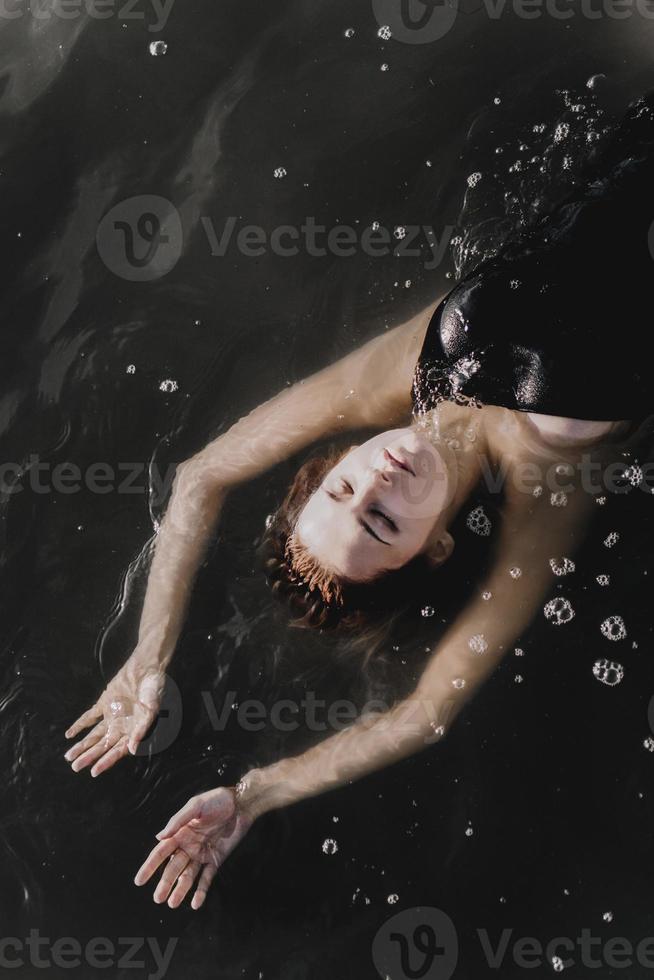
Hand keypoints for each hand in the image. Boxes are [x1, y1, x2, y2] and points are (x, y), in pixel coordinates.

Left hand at [64, 655, 165, 775]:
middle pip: (103, 746)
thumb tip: (132, 749)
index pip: (117, 751)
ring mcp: (111, 716)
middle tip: (75, 767)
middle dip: (89, 757)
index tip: (94, 772)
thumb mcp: (151, 710)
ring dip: (83, 745)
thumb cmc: (153, 689)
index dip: (106, 761)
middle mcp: (121, 727)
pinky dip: (80, 725)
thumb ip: (141, 729)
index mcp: (132, 731)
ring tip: (69, 757)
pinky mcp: (104, 704)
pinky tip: (70, 734)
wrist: (146, 668)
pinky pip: (90, 717)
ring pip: (94, 735)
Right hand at [134, 788, 253, 909]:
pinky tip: (195, 903)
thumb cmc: (217, 800)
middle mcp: (188, 846)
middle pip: (173, 868)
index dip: (150, 866)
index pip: (161, 852)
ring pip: (188, 876)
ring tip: (173, 903)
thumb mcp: (196, 806)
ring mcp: (202, 854)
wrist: (241, 804)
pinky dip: (201, 891)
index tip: (139, 881)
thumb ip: (178, 821)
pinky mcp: (216, 860)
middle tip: (158, 898)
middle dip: (165, 883)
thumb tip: (158, 836)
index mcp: (180, 833)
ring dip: (180, 890)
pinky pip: (207, 878)